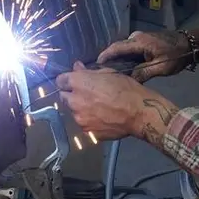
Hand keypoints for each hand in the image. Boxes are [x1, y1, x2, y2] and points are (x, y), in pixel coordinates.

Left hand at [57, 62, 178, 142]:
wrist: (139, 113)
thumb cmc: (126, 89)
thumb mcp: (109, 73)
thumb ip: (89, 71)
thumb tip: (77, 67)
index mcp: (78, 83)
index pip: (59, 80)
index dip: (66, 81)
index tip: (73, 82)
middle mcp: (74, 101)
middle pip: (64, 97)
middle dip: (72, 95)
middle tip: (88, 96)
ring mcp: (80, 118)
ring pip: (74, 112)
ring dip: (81, 109)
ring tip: (99, 108)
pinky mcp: (87, 131)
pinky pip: (84, 124)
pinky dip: (90, 121)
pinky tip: (103, 118)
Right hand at [97, 30, 190, 82]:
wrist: (189, 44)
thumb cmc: (176, 55)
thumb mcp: (160, 67)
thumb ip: (143, 73)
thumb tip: (128, 81)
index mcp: (139, 41)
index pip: (117, 48)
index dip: (105, 56)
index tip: (95, 65)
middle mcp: (136, 37)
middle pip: (118, 48)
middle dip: (108, 59)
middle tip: (100, 72)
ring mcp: (140, 38)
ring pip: (123, 49)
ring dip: (116, 58)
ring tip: (108, 72)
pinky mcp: (143, 41)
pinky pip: (129, 49)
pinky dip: (124, 57)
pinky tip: (122, 67)